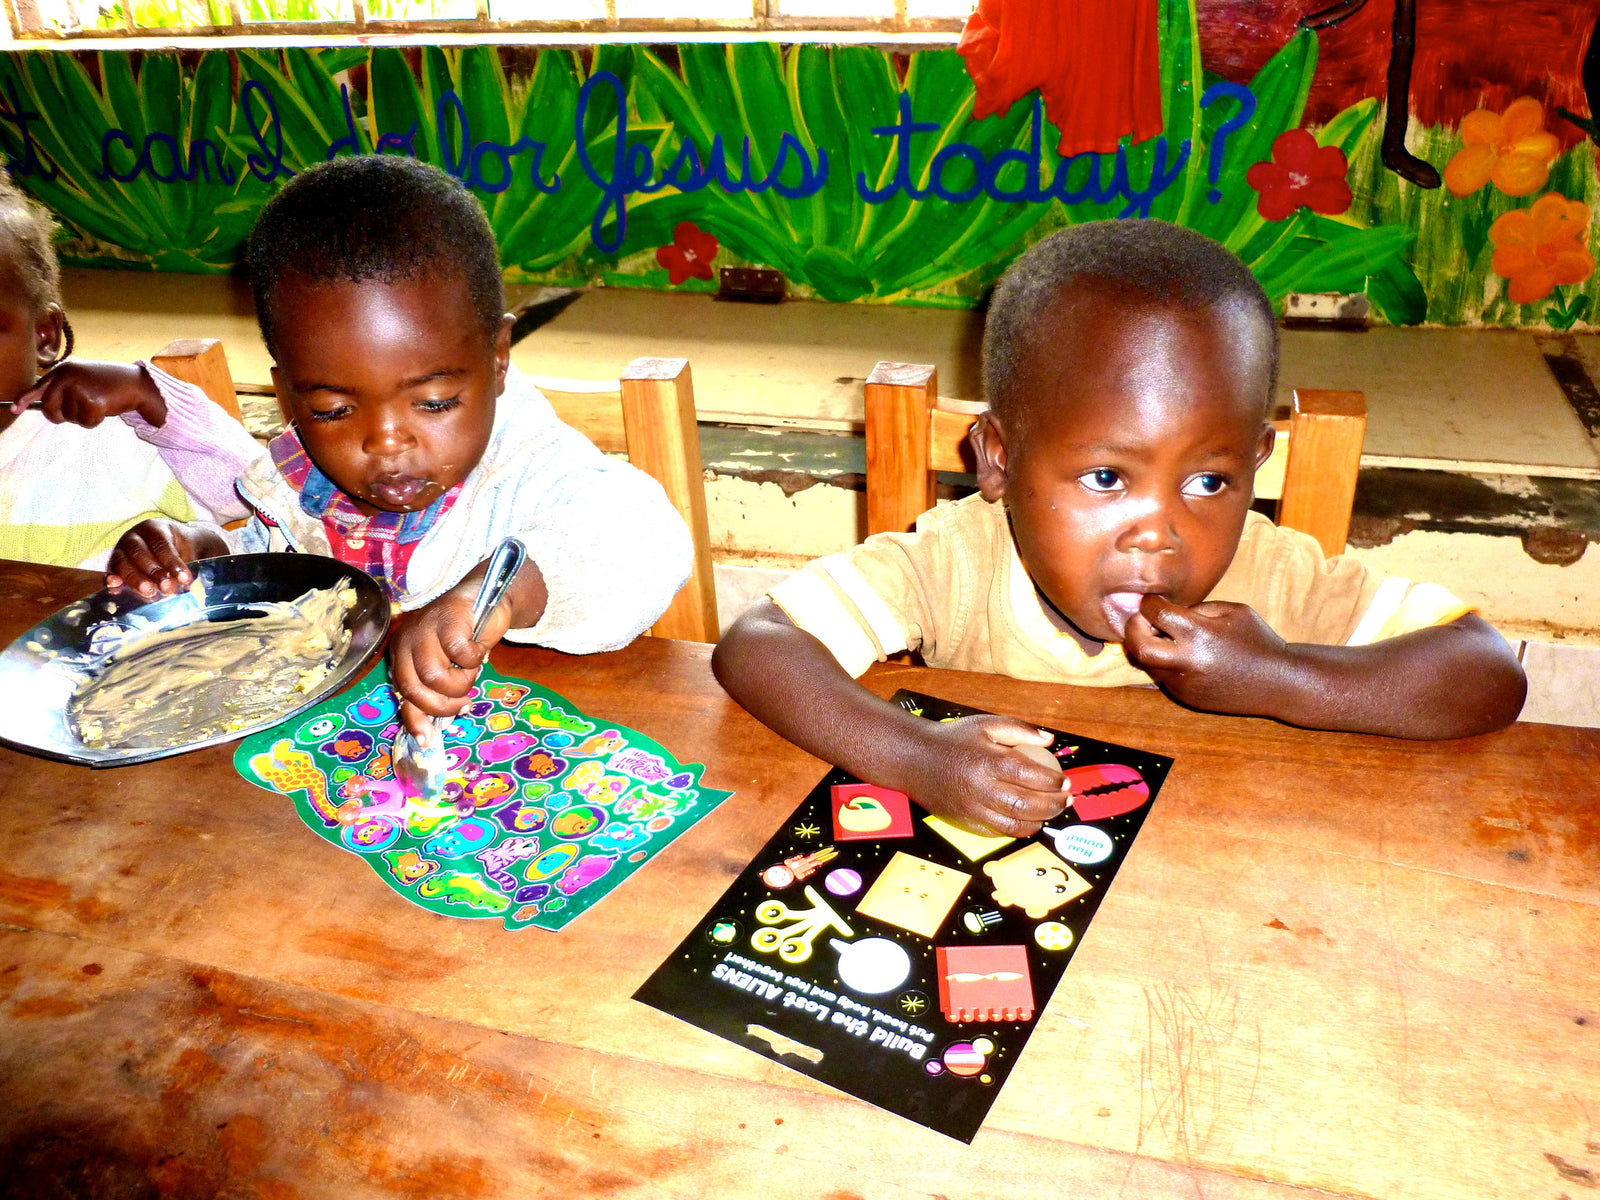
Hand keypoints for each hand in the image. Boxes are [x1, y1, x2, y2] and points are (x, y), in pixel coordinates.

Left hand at [12, 361, 166, 427]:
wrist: (135, 383)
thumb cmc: (108, 383)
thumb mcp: (79, 379)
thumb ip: (61, 387)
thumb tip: (40, 403)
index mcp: (62, 371)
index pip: (38, 387)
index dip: (25, 399)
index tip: (14, 409)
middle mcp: (66, 378)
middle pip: (49, 408)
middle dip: (61, 415)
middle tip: (77, 411)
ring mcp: (78, 389)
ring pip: (69, 417)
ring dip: (83, 417)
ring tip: (97, 403)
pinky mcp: (92, 402)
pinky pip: (85, 422)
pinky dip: (95, 421)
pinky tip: (105, 408)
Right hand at [106, 519, 197, 598]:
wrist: (174, 547)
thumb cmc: (183, 549)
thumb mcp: (190, 551)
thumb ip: (188, 564)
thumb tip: (187, 584)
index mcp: (155, 528)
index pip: (161, 544)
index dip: (172, 562)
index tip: (185, 578)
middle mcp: (134, 537)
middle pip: (139, 553)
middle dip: (154, 572)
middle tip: (167, 588)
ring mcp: (121, 549)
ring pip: (123, 562)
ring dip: (135, 579)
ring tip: (149, 593)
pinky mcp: (115, 564)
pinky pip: (110, 571)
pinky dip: (112, 579)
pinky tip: (116, 588)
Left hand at [389, 585, 513, 737]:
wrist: (485, 596)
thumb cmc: (465, 637)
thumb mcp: (447, 668)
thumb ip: (436, 693)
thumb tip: (434, 732)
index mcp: (401, 654)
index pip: (402, 693)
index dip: (415, 718)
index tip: (428, 740)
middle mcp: (406, 641)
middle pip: (416, 688)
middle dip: (442, 705)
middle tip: (462, 704)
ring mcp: (425, 629)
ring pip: (436, 677)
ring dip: (461, 683)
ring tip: (471, 673)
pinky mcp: (448, 620)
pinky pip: (461, 656)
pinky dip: (475, 660)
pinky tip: (478, 650)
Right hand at [897, 715, 1067, 837]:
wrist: (915, 759)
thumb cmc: (953, 739)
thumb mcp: (985, 724)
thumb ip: (1019, 730)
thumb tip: (1050, 740)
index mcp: (988, 761)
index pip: (1030, 776)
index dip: (1053, 781)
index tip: (1065, 780)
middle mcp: (981, 788)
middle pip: (1026, 804)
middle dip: (1053, 804)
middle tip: (1066, 799)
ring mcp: (972, 809)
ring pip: (1015, 824)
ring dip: (1040, 820)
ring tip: (1051, 811)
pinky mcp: (966, 822)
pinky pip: (999, 832)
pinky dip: (1019, 829)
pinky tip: (1029, 819)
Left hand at [1122, 595, 1289, 714]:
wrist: (1278, 682)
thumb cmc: (1257, 640)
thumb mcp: (1232, 611)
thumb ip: (1196, 608)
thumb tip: (1166, 610)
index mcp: (1199, 634)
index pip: (1155, 612)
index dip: (1149, 602)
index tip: (1152, 600)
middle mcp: (1186, 661)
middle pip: (1137, 645)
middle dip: (1133, 629)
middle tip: (1144, 620)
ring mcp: (1184, 683)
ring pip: (1145, 664)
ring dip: (1146, 647)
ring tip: (1161, 636)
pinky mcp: (1186, 698)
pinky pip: (1162, 677)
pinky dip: (1163, 663)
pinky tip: (1178, 655)